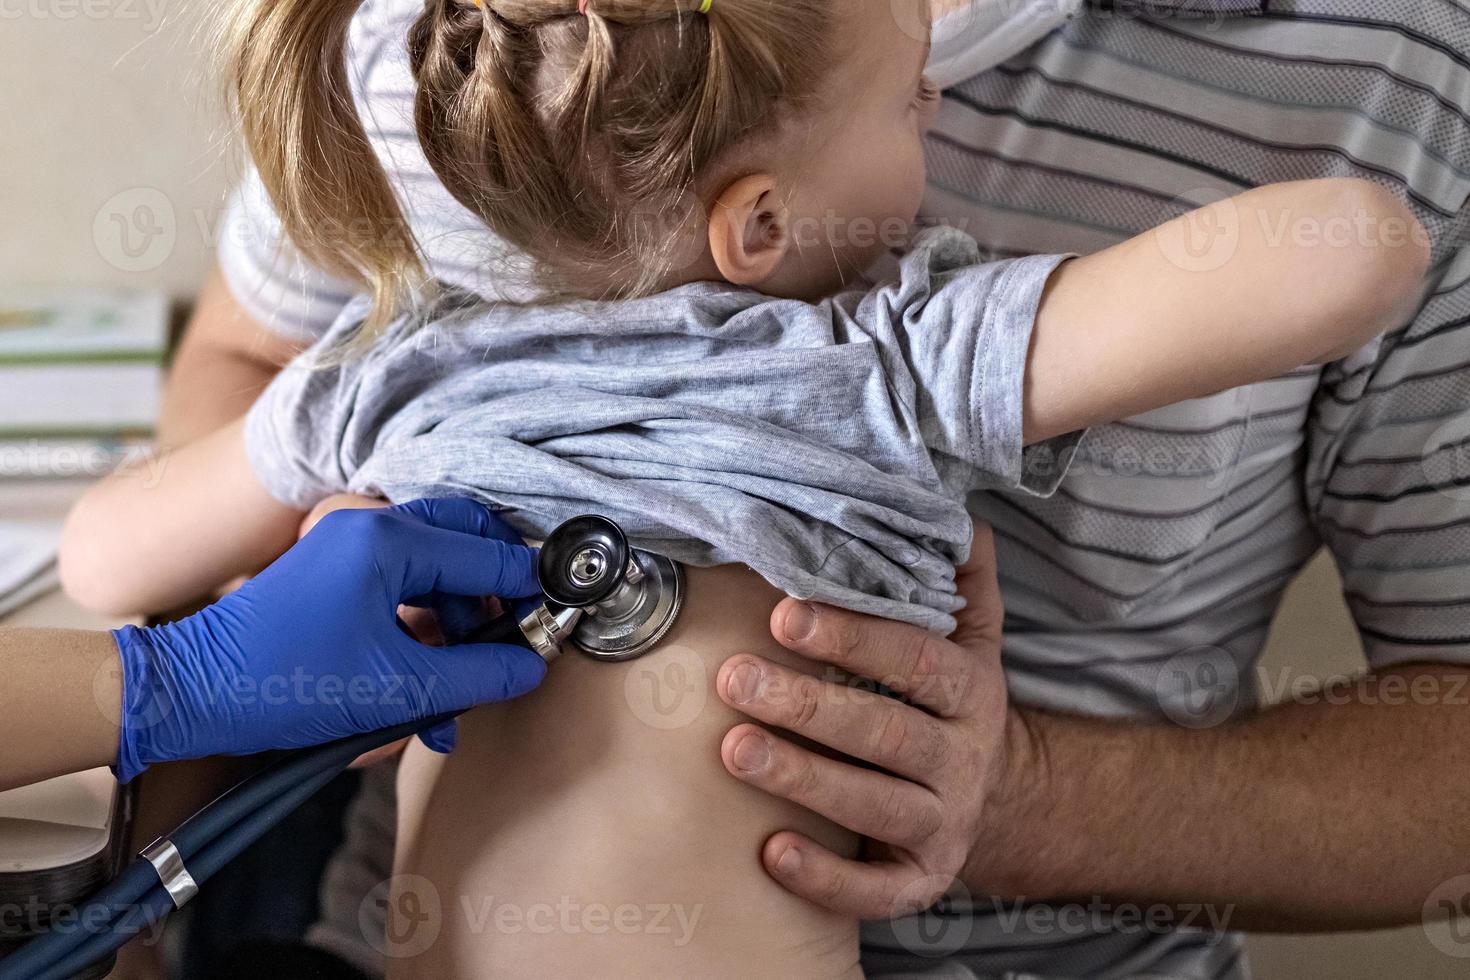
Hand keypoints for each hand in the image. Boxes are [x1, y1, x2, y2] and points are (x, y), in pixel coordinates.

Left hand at [111, 498, 547, 781]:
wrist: (188, 694)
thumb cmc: (282, 682)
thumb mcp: (399, 688)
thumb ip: (477, 674)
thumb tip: (530, 668)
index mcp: (387, 538)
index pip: (486, 554)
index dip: (527, 592)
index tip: (552, 624)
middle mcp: (368, 528)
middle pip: (464, 546)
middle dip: (493, 602)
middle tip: (511, 644)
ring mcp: (346, 549)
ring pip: (433, 575)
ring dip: (453, 633)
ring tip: (455, 699)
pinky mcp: (331, 577)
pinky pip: (399, 593)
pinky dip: (419, 637)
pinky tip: (421, 696)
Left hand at [716, 525, 1016, 917]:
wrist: (1000, 799)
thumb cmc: (951, 703)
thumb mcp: (972, 639)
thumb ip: (961, 580)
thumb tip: (954, 516)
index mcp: (971, 692)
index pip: (915, 661)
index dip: (852, 638)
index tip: (784, 615)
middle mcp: (962, 762)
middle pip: (886, 735)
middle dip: (808, 706)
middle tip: (735, 678)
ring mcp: (943, 826)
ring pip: (875, 808)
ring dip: (802, 779)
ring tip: (733, 750)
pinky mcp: (920, 882)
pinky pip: (875, 891)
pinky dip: (825, 877)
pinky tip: (770, 851)